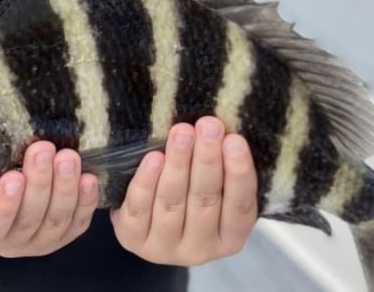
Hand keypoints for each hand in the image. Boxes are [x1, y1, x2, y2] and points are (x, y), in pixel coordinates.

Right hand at [0, 141, 97, 257]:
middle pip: (30, 218)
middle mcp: (12, 242)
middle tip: (43, 150)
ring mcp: (40, 242)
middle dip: (40, 182)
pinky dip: (86, 201)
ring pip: (56, 220)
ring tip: (68, 157)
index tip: (12, 177)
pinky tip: (89, 179)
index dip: (4, 204)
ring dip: (65, 187)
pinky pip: (78, 222)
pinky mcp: (64, 236)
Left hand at [110, 117, 257, 265]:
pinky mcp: (133, 240)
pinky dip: (146, 182)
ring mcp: (165, 248)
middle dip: (207, 159)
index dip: (239, 173)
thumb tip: (224, 127)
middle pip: (205, 201)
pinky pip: (139, 210)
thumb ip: (223, 164)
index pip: (240, 207)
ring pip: (172, 203)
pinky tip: (154, 158)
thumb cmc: (193, 189)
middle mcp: (201, 249)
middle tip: (208, 125)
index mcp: (230, 238)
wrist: (150, 213)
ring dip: (178, 164)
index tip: (235, 140)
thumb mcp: (217, 184)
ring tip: (181, 132)